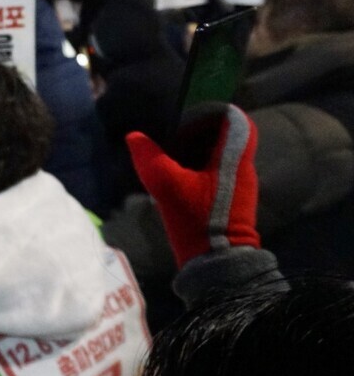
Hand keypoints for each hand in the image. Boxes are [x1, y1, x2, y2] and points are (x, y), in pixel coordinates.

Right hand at [125, 104, 258, 267]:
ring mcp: (239, 185)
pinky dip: (200, 167)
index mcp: (234, 158)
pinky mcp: (232, 199)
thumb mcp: (167, 187)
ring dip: (199, 149)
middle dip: (202, 130)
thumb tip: (134, 136)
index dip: (214, 111)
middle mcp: (242, 167)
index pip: (236, 119)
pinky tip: (178, 176)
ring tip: (171, 153)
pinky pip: (218, 171)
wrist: (217, 264)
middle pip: (228, 134)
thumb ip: (150, 158)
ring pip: (222, 153)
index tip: (189, 116)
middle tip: (174, 133)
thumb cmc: (197, 220)